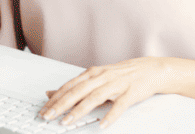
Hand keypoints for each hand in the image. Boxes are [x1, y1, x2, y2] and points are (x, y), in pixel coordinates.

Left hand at [39, 57, 169, 128]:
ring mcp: (116, 84)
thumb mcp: (96, 77)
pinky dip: (110, 115)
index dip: (55, 98)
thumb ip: (75, 86)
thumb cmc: (122, 74)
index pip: (69, 86)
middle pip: (78, 91)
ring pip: (94, 98)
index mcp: (92, 73)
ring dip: (79, 110)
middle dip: (61, 105)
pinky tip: (102, 124)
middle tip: (49, 116)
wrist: (151, 69)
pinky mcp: (131, 92)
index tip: (43, 109)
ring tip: (68, 121)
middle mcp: (102, 77)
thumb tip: (50, 93)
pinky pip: (119, 105)